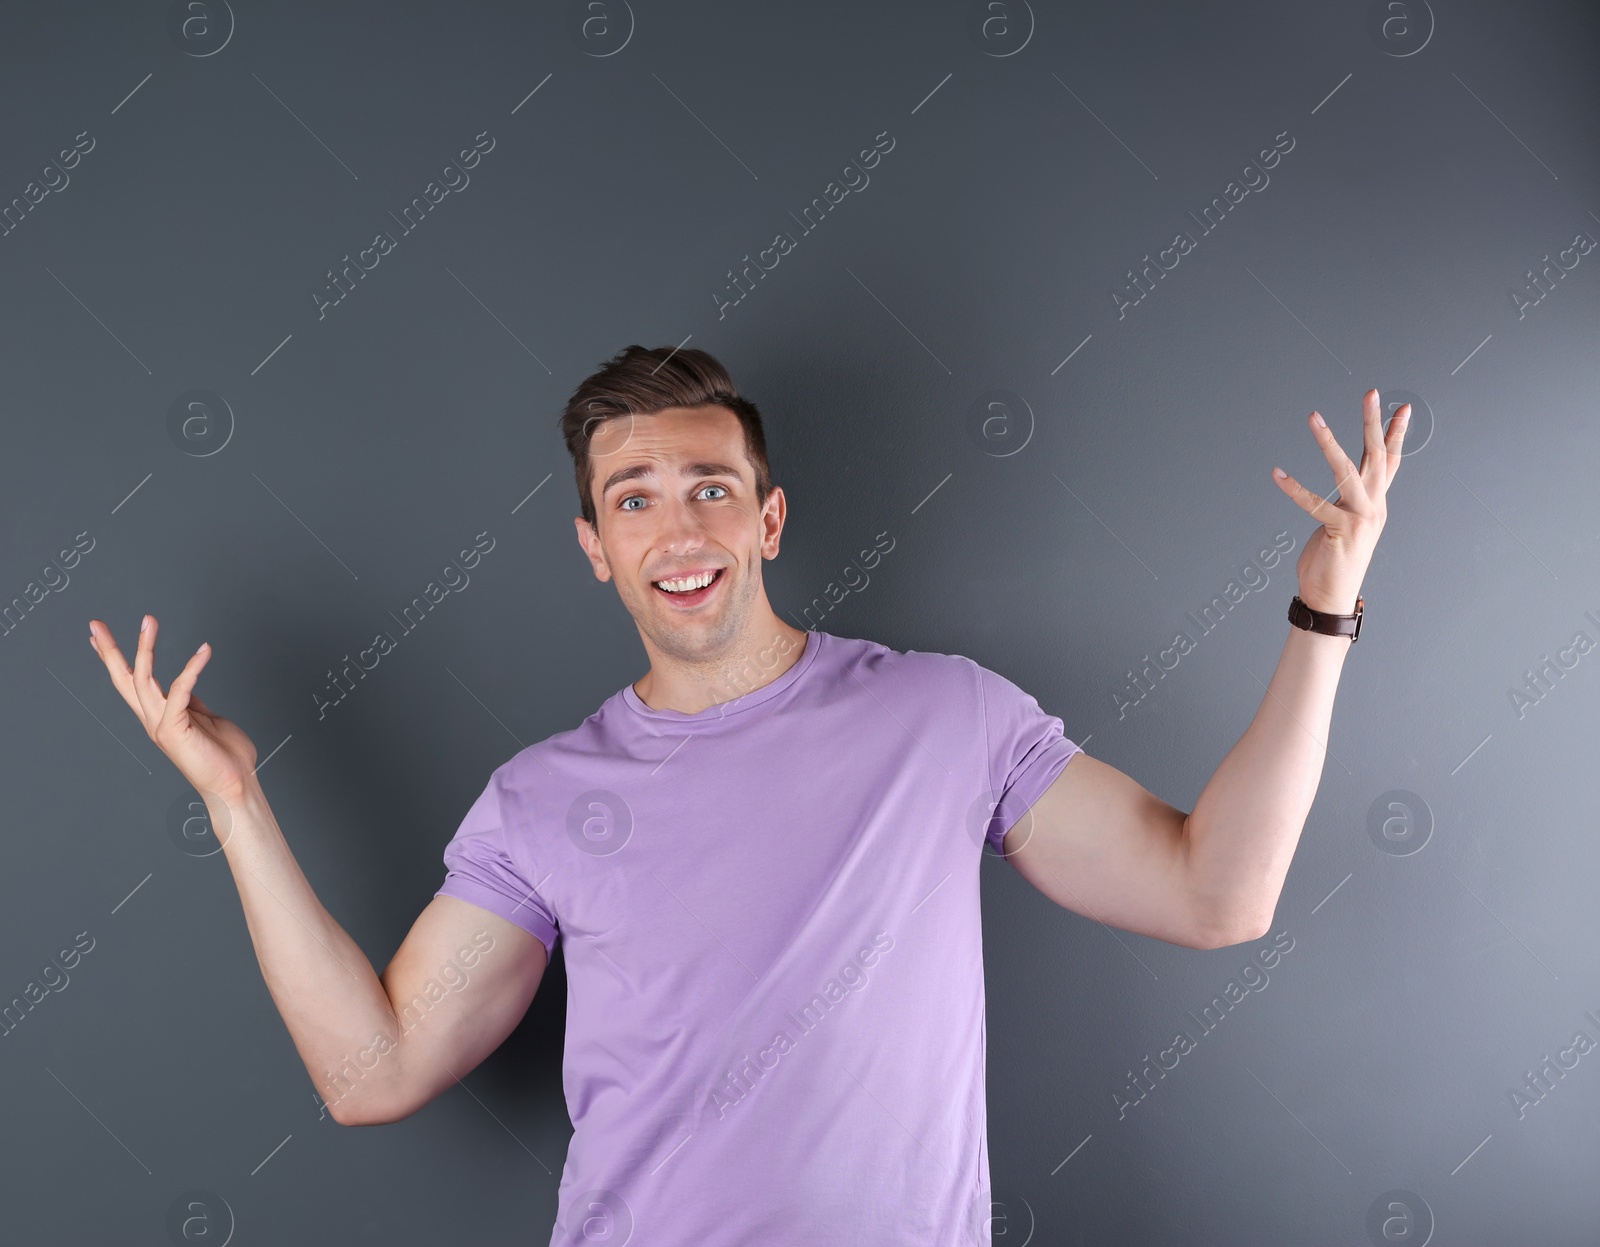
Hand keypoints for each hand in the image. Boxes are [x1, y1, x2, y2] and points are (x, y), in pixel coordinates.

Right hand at [89, 614, 258, 801]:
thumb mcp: (203, 718)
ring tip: (148, 620)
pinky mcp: (174, 729)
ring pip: (144, 678)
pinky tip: (204, 651)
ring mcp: (161, 725)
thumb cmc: (224, 754)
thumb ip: (190, 702)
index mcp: (158, 716)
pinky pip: (181, 689)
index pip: (130, 682)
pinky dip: (192, 668)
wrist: (235, 784)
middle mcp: (153, 720)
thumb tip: (184, 685)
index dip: (114, 659)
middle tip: (95, 623)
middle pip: (124, 679)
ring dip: (145, 647)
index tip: (98, 638)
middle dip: (109, 650)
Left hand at [1272, 388, 1407, 613]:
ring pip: (1346, 470)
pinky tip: (1277, 474)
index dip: (1396, 434)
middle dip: (1372, 422)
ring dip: (1328, 442)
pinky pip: (1314, 503)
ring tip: (1314, 417)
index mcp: (1376, 503)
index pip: (1390, 461)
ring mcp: (1360, 517)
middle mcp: (1374, 506)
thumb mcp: (1347, 523)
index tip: (1402, 407)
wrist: (1332, 597)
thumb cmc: (1334, 560)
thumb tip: (1348, 484)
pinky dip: (1294, 488)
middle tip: (1370, 391)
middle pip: (1376, 455)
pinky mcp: (1340, 530)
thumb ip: (1349, 502)